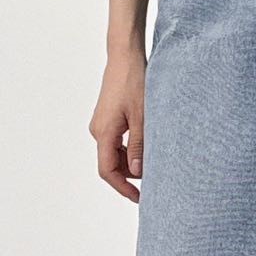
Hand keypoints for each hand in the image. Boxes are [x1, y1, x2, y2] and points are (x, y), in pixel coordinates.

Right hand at [91, 0, 152, 201]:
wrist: (125, 56)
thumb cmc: (134, 82)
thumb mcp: (143, 117)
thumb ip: (140, 147)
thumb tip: (138, 173)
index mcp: (104, 133)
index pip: (108, 171)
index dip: (123, 189)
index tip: (140, 200)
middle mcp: (98, 130)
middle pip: (112, 165)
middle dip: (131, 177)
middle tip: (155, 183)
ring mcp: (102, 124)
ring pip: (116, 153)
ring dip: (133, 161)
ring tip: (156, 163)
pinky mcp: (108, 117)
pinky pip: (118, 141)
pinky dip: (132, 148)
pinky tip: (149, 146)